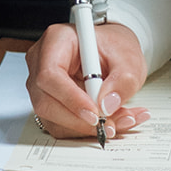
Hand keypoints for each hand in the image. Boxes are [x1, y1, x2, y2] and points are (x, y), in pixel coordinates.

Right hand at [25, 22, 149, 139]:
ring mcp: (42, 86)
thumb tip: (107, 105)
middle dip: (79, 120)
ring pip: (53, 119)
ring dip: (86, 128)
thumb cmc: (114, 47)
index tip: (96, 114)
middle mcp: (42, 63)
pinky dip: (86, 129)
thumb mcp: (129, 59)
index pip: (50, 75)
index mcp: (57, 41)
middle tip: (109, 125)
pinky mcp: (49, 103)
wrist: (112, 52)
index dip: (71, 99)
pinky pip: (61, 125)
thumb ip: (123, 81)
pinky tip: (110, 120)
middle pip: (45, 102)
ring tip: (119, 120)